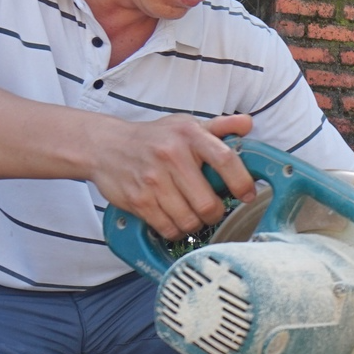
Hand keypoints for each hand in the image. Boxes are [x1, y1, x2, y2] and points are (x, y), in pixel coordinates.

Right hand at [86, 113, 255, 238]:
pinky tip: (175, 219)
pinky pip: (168, 228)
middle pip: (207, 203)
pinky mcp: (138, 200)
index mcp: (189, 135)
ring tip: (193, 214)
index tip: (247, 195)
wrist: (106, 145)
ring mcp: (153, 180)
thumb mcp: (185, 125)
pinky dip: (176, 230)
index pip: (225, 160)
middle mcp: (171, 156)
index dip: (241, 182)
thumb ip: (219, 127)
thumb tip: (247, 123)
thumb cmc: (154, 138)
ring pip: (189, 220)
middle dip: (215, 213)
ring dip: (196, 224)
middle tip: (213, 210)